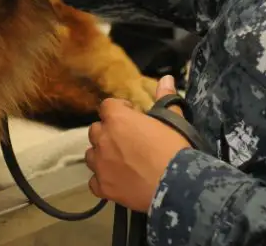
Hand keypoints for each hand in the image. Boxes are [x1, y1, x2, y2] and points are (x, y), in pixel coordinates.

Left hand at [85, 76, 189, 212]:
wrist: (175, 185)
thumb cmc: (173, 149)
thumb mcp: (172, 120)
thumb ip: (165, 98)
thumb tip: (166, 78)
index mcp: (118, 119)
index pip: (107, 106)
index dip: (119, 109)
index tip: (131, 115)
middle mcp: (103, 139)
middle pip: (96, 130)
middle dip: (108, 132)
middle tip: (126, 139)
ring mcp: (100, 165)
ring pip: (91, 155)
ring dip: (102, 155)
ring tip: (119, 161)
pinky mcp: (102, 187)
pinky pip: (93, 182)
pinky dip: (102, 180)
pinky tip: (116, 181)